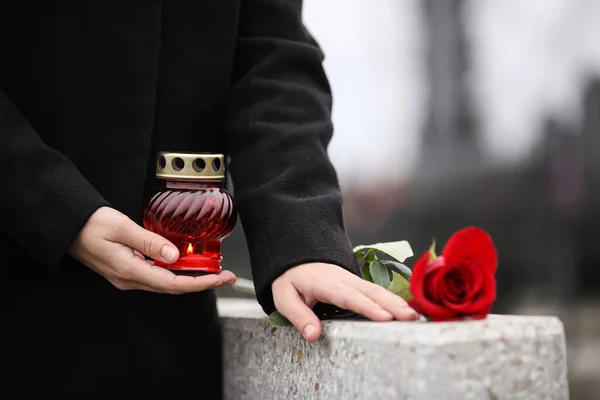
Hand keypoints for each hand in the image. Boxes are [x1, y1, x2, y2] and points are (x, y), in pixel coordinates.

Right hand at [69, 207, 235, 293]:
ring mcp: (128, 277)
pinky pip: (157, 277)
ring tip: (211, 272)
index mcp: (130, 271)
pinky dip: (176, 274)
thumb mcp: (122, 228)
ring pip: (166, 284)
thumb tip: (174, 256)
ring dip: (190, 280)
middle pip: (173, 287)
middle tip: (224, 276)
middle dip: (202, 283)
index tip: (220, 278)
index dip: (200, 283)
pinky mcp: (127, 271)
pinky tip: (186, 266)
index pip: (173, 283)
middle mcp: (130, 279)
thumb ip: (150, 242)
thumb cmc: (90, 224)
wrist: (67, 226)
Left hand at [272, 263, 418, 340]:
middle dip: (392, 304)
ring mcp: (351, 278)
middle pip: (370, 291)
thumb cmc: (290, 279)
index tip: (385, 317)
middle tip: (411, 318)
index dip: (368, 307)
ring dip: (396, 302)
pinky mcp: (356, 282)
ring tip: (415, 316)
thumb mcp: (284, 297)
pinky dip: (392, 299)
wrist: (294, 257)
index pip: (349, 296)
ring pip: (377, 289)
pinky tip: (405, 309)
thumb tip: (313, 335)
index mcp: (325, 282)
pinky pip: (375, 290)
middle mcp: (342, 278)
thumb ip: (298, 316)